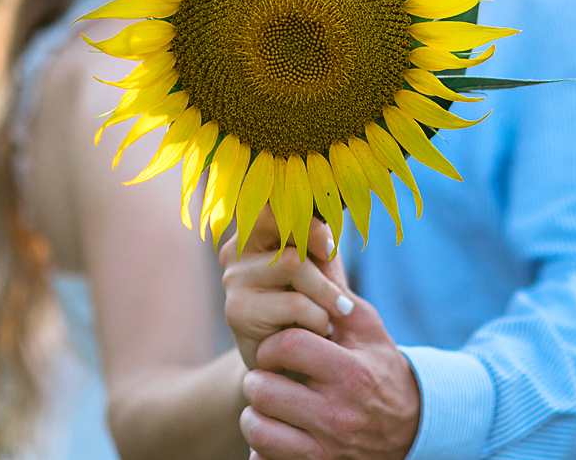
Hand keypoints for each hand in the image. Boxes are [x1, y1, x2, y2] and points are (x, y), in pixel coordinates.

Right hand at [220, 206, 352, 369]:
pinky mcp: (237, 311)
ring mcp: (232, 279)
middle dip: (323, 257)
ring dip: (327, 295)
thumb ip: (319, 242)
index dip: (311, 224)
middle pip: (290, 229)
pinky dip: (318, 318)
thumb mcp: (317, 271)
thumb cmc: (307, 309)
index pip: (279, 206)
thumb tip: (337, 206)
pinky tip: (319, 332)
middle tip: (343, 291)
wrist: (287, 368)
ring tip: (335, 315)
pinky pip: (295, 303)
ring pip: (295, 265)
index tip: (330, 250)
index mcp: (253, 232)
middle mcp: (235, 250)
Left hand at [238, 293, 419, 459]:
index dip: (274, 342)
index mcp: (351, 373)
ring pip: (257, 429)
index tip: (278, 345)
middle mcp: (338, 414)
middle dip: (258, 378)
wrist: (411, 427)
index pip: (288, 347)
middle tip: (268, 374)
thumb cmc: (381, 367)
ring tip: (269, 402)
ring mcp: (327, 448)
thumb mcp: (367, 327)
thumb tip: (312, 245)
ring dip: (256, 414)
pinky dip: (262, 448)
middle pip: (263, 391)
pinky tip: (277, 430)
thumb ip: (335, 291)